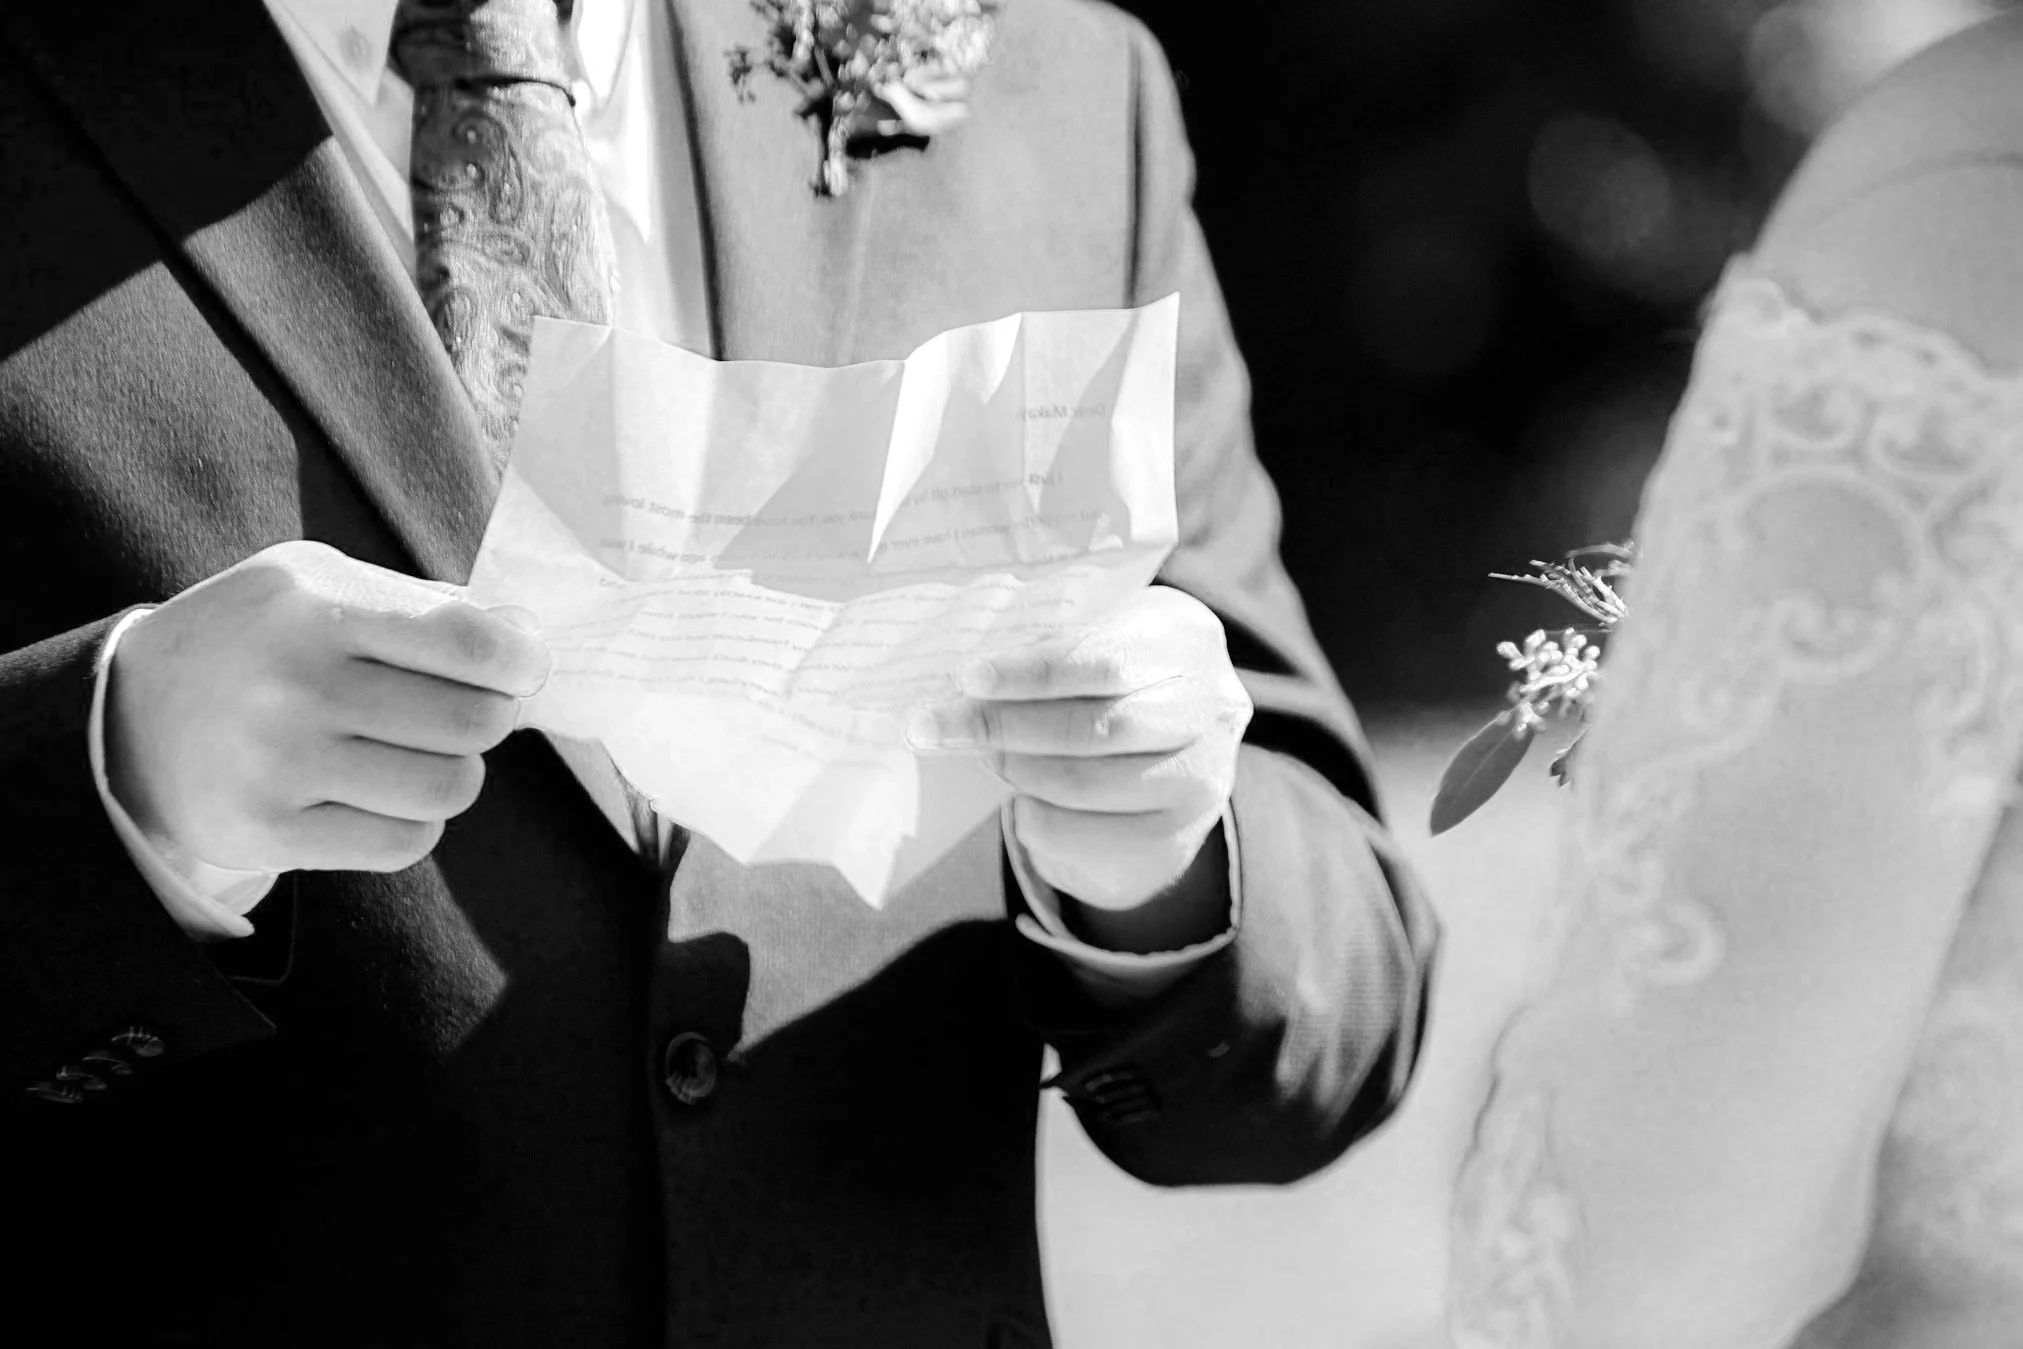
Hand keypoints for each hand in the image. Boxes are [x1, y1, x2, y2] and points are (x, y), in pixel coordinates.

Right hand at [106, 540, 549, 874]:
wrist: (127, 716)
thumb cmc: (260, 640)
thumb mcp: (322, 585)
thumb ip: (429, 606)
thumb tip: (528, 639)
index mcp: (315, 602)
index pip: (469, 641)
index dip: (522, 662)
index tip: (520, 668)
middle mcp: (294, 682)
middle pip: (475, 721)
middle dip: (488, 717)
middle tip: (456, 711)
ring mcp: (278, 763)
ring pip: (450, 787)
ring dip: (452, 773)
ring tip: (414, 752)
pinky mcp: (267, 832)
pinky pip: (405, 842)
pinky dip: (412, 822)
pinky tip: (377, 796)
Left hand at [907, 586, 1251, 910]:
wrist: (1171, 751)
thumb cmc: (1116, 679)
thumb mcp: (1099, 638)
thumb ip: (1050, 648)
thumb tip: (964, 683)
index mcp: (1186, 636)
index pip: (1106, 659)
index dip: (1033, 671)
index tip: (969, 677)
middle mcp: (1212, 705)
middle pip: (1097, 726)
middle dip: (1009, 726)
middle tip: (946, 725)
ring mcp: (1201, 775)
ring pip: (1088, 783)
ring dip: (1019, 771)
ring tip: (989, 755)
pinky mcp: (1178, 833)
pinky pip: (1088, 836)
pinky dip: (1037, 819)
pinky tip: (1022, 799)